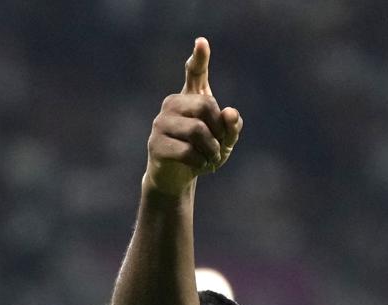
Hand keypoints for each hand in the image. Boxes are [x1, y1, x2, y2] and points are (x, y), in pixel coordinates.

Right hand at [143, 37, 242, 195]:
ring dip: (212, 149)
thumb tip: (230, 113)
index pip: (195, 73)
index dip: (200, 58)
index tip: (202, 42)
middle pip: (205, 106)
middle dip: (219, 129)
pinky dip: (201, 162)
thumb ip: (232, 127)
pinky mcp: (156, 144)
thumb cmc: (202, 154)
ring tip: (211, 158)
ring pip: (197, 130)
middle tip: (220, 146)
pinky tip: (199, 166)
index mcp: (190, 99)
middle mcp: (172, 104)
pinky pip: (187, 151)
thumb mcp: (224, 142)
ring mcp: (160, 123)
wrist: (176, 179)